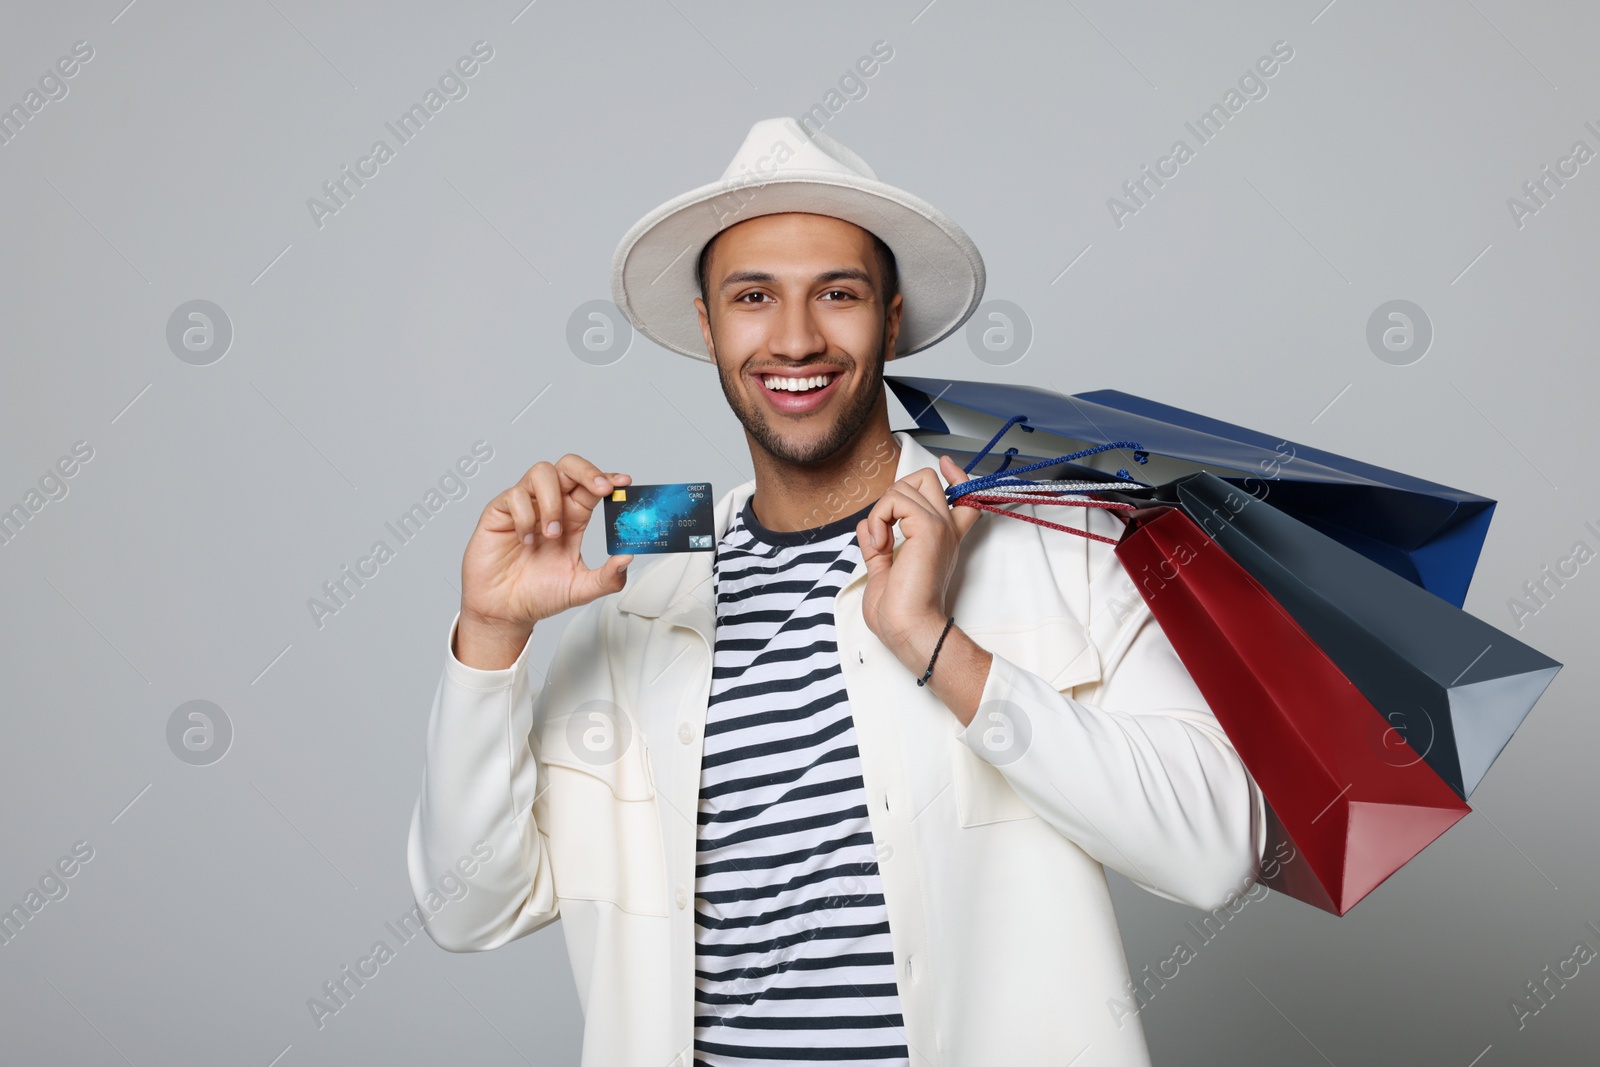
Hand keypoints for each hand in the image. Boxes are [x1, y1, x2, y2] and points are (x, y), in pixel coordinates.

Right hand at [456, 454, 632, 667]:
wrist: (505, 611)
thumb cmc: (539, 594)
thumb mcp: (581, 588)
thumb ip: (608, 577)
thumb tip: (628, 558)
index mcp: (574, 518)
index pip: (591, 486)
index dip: (607, 479)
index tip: (624, 483)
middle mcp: (551, 506)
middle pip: (569, 466)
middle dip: (588, 471)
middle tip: (601, 489)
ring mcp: (525, 506)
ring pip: (542, 472)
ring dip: (553, 501)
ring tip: (552, 533)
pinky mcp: (500, 512)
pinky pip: (515, 496)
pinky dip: (525, 517)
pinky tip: (525, 541)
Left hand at [856, 455, 982, 669]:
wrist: (908, 628)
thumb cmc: (899, 612)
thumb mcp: (884, 572)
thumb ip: (878, 547)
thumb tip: (868, 526)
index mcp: (941, 540)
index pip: (961, 496)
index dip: (955, 475)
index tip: (945, 464)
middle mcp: (945, 530)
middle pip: (928, 479)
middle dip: (897, 491)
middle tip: (886, 525)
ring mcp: (939, 526)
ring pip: (905, 486)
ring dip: (881, 512)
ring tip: (880, 545)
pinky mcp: (928, 528)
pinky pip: (895, 500)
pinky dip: (879, 519)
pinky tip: (880, 546)